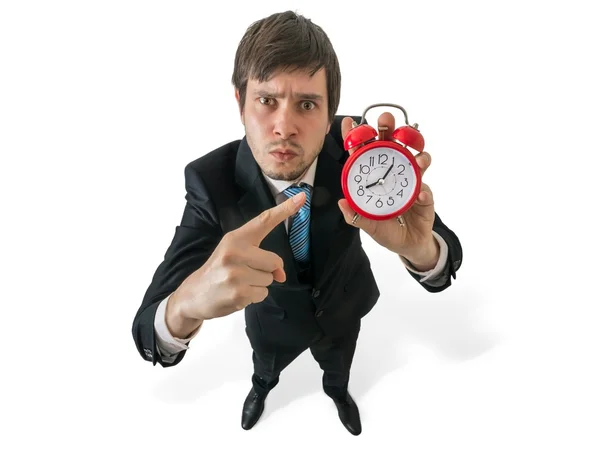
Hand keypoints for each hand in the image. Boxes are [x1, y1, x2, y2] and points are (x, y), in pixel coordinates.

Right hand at [166, 191, 305, 335]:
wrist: (194, 294)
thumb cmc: (219, 270)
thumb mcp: (235, 255)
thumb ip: (261, 258)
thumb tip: (281, 275)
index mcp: (235, 238)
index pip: (264, 221)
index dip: (285, 209)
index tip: (301, 198)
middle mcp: (235, 252)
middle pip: (275, 261)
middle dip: (266, 270)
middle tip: (245, 273)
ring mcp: (235, 273)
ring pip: (269, 279)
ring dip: (259, 284)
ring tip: (239, 283)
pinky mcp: (238, 293)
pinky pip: (263, 294)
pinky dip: (254, 296)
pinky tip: (237, 293)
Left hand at [338, 113, 438, 268]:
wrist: (409, 244)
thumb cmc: (386, 229)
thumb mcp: (368, 224)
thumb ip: (355, 216)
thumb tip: (342, 203)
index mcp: (374, 177)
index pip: (364, 153)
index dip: (357, 137)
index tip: (350, 123)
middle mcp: (392, 173)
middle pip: (391, 146)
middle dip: (389, 130)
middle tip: (386, 120)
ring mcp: (410, 181)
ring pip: (415, 159)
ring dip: (416, 154)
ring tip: (417, 158)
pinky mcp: (425, 194)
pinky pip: (426, 189)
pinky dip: (424, 191)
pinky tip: (420, 195)